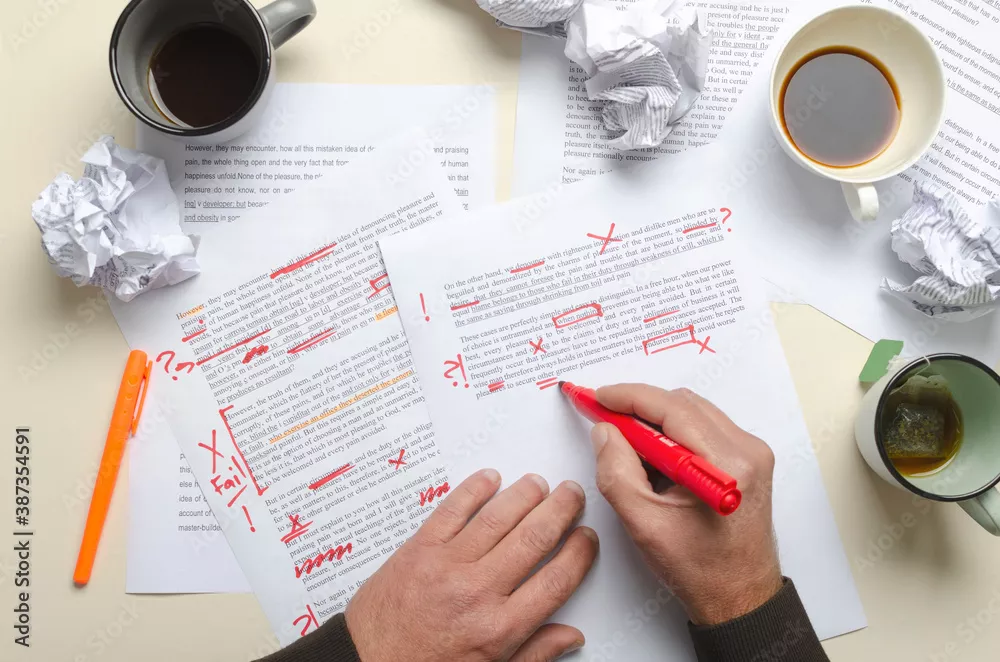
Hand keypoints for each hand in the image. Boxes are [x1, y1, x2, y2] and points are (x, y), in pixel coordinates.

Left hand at [345, 470, 597, 660]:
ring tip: (539, 483)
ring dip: (524, 495)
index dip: (578, 554)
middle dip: (559, 510)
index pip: (556, 580)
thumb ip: (534, 653)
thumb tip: (571, 635)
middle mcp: (478, 592)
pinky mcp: (418, 548)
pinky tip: (490, 479)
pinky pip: (452, 510)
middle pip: (533, 540)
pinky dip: (473, 490)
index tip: (586, 538)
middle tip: (572, 494)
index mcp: (500, 628)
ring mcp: (447, 566)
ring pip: (497, 518)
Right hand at [590, 384, 781, 625]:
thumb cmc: (699, 569)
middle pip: (683, 404)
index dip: (628, 397)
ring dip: (656, 422)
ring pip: (693, 412)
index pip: (672, 408)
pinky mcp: (749, 460)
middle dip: (639, 408)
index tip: (597, 398)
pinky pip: (704, 428)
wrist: (739, 597)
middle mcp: (747, 451)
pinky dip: (674, 435)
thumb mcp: (643, 522)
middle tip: (604, 422)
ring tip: (630, 449)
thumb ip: (616, 471)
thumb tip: (604, 431)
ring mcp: (752, 453)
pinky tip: (656, 460)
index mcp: (726, 465)